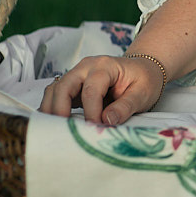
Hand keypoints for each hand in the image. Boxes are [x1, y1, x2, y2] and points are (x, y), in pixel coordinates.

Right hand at [40, 55, 164, 125]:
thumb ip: (125, 107)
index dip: (91, 112)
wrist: (143, 70)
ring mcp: (78, 74)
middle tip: (64, 130)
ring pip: (55, 89)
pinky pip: (56, 93)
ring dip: (51, 108)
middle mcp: (87, 67)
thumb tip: (107, 121)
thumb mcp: (142, 93)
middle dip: (60, 109)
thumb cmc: (144, 80)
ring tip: (54, 129)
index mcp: (105, 66)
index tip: (95, 128)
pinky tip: (55, 123)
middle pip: (64, 86)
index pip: (91, 90)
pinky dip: (52, 107)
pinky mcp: (74, 85)